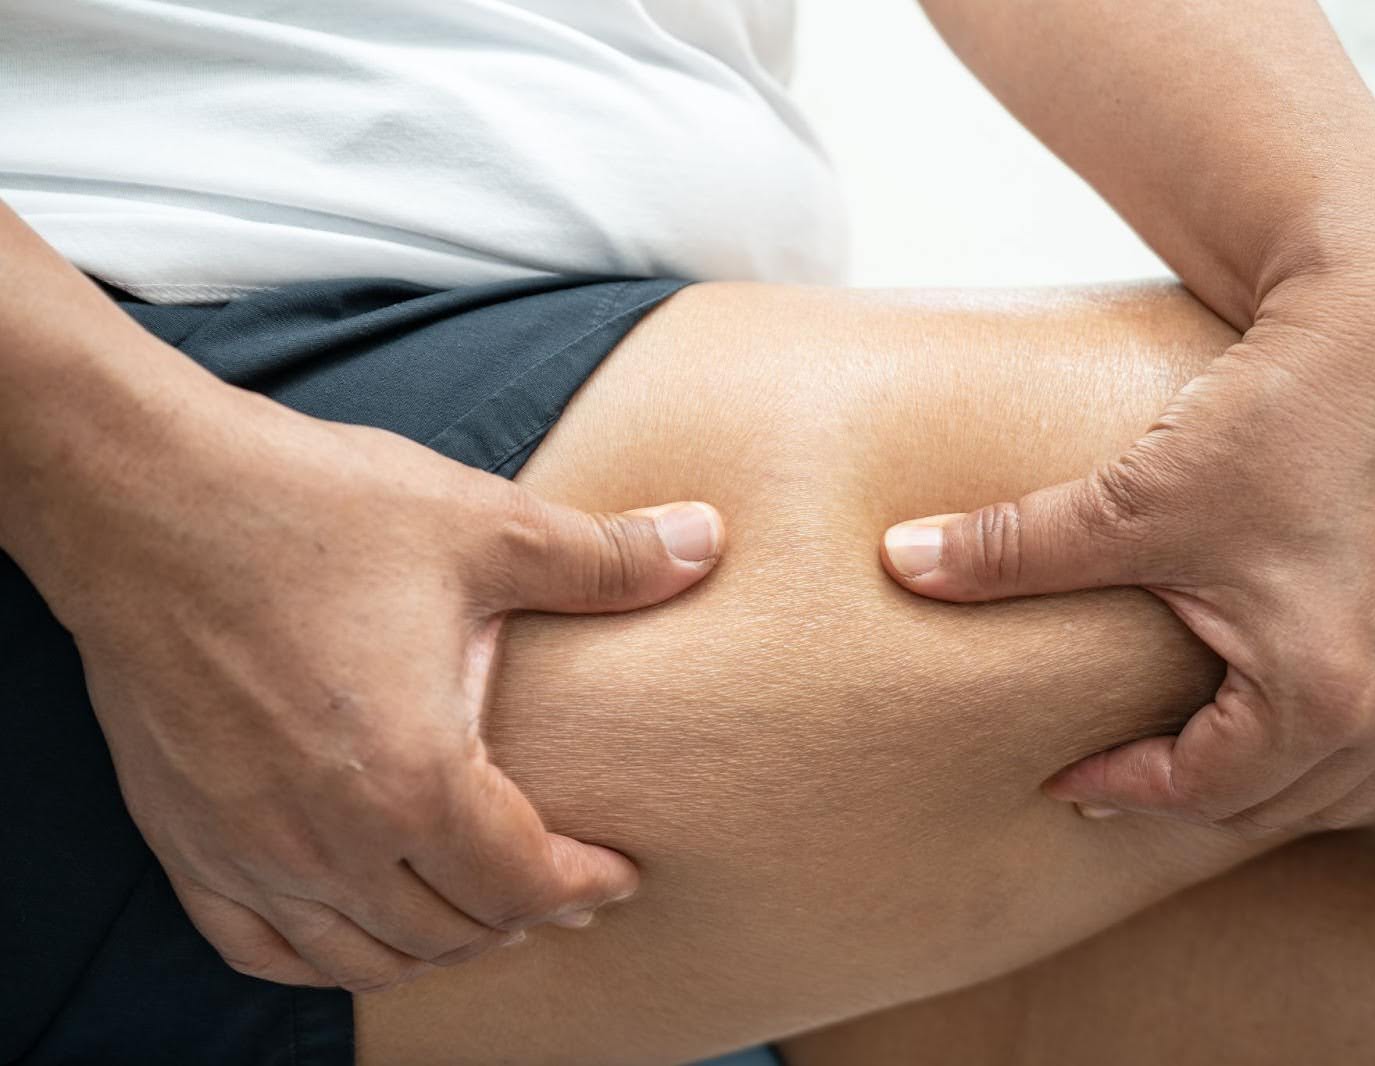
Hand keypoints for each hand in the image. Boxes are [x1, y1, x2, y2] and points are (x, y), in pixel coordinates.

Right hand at [25, 375, 723, 990]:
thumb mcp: (482, 527)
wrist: (143, 494)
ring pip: (359, 956)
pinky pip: (256, 944)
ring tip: (478, 908)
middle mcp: (326, 841)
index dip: (584, 889)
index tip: (617, 874)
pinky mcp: (183, 835)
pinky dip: (322, 952)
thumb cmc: (311, 509)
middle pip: (449, 933)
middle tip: (563, 887)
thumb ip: (605, 558)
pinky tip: (352, 925)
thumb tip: (709, 542)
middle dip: (522, 917)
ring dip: (435, 944)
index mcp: (412, 779)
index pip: (521, 884)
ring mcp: (245, 849)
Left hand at [879, 268, 1374, 833]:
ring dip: (1269, 783)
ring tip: (1193, 758)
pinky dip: (1344, 750)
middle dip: (1188, 798)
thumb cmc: (1269, 417)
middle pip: (1276, 803)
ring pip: (1351, 785)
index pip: (1201, 791)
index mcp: (1323, 694)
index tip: (1065, 777)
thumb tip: (899, 562)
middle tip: (1115, 779)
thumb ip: (1009, 549)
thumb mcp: (1130, 500)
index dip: (1119, 790)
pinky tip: (1291, 722)